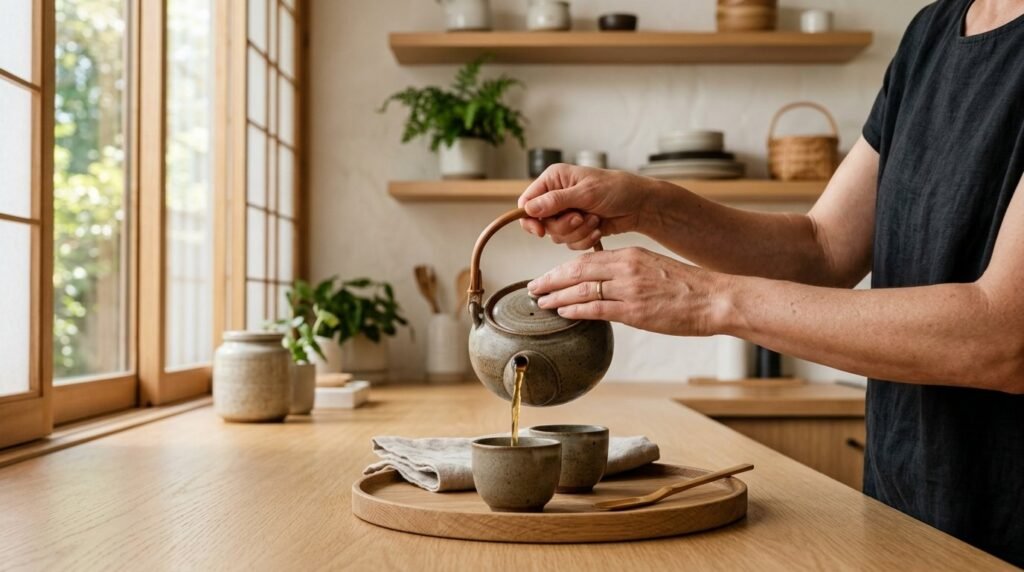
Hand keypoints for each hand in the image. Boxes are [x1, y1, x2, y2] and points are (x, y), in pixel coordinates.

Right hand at [517, 164, 652, 249]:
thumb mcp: (585, 193)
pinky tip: (598, 229)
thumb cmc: (617, 189)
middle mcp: (557, 196)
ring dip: (577, 233)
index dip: (530, 219)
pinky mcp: (577, 228)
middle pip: (541, 223)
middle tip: (580, 218)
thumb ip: (555, 201)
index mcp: (554, 180)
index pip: (527, 202)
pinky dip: (584, 240)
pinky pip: (570, 243)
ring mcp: (567, 213)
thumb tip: (529, 208)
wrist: (640, 205)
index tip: (540, 230)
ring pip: (556, 236)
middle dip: (563, 226)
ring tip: (594, 220)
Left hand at [527, 247, 725, 336]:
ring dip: (556, 297)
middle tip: (532, 288)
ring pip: (582, 291)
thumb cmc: (689, 287)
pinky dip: (576, 310)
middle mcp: (626, 269)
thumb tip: (604, 283)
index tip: (547, 275)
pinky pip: (597, 309)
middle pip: (576, 272)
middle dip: (550, 280)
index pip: (586, 258)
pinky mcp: (635, 312)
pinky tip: (563, 312)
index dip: (561, 268)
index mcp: (631, 255)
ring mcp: (629, 290)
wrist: (715, 298)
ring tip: (541, 302)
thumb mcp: (653, 267)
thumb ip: (627, 272)